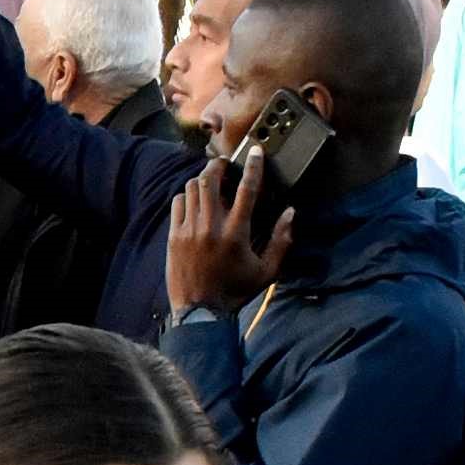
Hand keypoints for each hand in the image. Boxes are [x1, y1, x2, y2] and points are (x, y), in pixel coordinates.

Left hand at [167, 157, 294, 315]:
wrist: (200, 313)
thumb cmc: (236, 292)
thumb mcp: (267, 271)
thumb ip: (282, 240)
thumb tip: (290, 212)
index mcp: (237, 233)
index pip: (247, 189)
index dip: (252, 166)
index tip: (255, 151)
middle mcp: (211, 227)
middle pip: (211, 180)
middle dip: (218, 166)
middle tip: (224, 165)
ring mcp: (189, 231)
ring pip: (192, 188)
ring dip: (203, 181)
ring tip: (211, 183)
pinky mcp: (173, 237)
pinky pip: (177, 203)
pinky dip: (187, 197)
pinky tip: (195, 203)